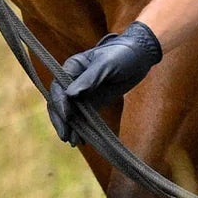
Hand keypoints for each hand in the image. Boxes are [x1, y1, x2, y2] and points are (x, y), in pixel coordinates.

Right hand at [47, 21, 162, 144]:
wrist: (140, 56)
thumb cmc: (122, 55)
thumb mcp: (107, 64)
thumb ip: (89, 79)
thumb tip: (70, 95)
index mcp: (71, 67)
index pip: (58, 87)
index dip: (59, 103)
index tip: (67, 116)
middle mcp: (72, 81)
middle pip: (59, 103)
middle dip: (60, 120)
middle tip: (65, 136)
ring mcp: (81, 93)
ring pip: (69, 113)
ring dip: (69, 127)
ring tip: (74, 142)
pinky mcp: (92, 102)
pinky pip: (82, 117)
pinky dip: (81, 128)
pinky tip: (82, 140)